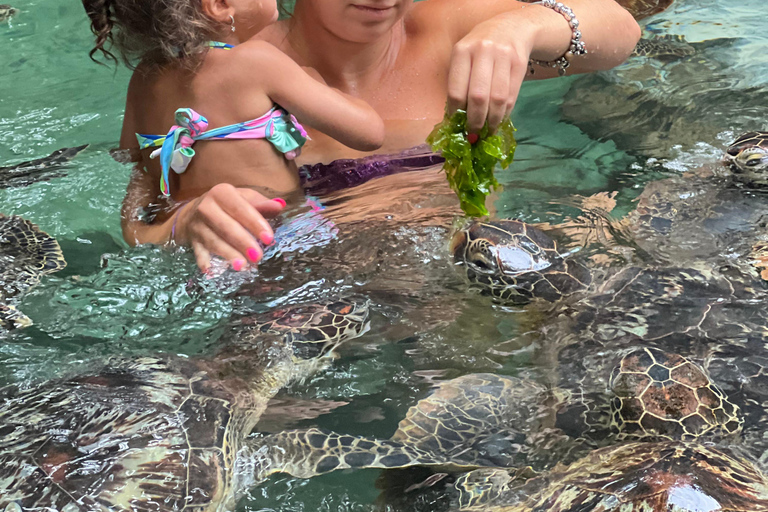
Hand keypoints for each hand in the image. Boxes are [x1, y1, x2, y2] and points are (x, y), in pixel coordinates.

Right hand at [173, 183, 285, 271]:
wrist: (193, 211)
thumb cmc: (227, 205)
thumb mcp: (243, 199)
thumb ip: (261, 204)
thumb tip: (280, 205)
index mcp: (222, 193)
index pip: (239, 208)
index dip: (254, 223)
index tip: (269, 238)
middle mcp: (206, 207)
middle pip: (225, 226)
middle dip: (242, 242)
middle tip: (257, 256)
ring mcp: (197, 225)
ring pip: (213, 240)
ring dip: (227, 253)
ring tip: (241, 266)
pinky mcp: (192, 241)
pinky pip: (198, 252)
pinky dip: (203, 261)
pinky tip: (209, 271)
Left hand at [446, 15, 533, 132]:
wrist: (511, 27)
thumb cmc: (480, 48)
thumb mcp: (464, 56)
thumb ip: (459, 83)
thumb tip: (456, 119)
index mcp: (462, 51)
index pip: (456, 90)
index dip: (456, 113)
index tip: (456, 125)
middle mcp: (482, 51)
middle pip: (478, 97)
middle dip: (475, 121)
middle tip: (473, 133)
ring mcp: (503, 56)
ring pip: (497, 99)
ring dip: (492, 120)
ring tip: (487, 130)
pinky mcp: (519, 64)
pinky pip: (511, 96)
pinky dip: (504, 113)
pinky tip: (499, 120)